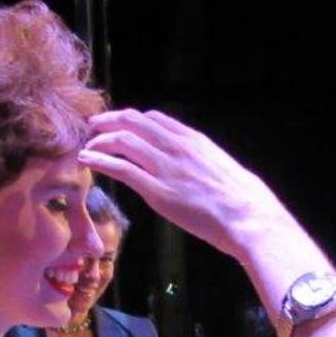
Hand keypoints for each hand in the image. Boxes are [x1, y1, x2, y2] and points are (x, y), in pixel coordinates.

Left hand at [80, 110, 290, 262]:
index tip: (119, 124)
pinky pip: (122, 169)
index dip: (131, 119)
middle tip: (93, 127)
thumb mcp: (223, 168)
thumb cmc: (243, 201)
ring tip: (87, 146)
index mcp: (194, 140)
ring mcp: (166, 168)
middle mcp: (177, 147)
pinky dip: (100, 161)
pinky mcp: (158, 191)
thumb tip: (200, 169)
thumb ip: (204, 162)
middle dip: (109, 121)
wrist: (249, 217)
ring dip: (99, 140)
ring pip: (123, 140)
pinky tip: (87, 160)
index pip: (155, 119)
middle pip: (133, 121)